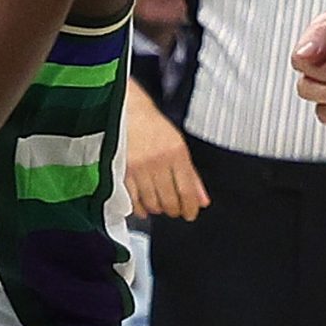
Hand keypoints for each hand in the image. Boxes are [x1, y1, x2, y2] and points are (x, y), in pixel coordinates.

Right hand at [124, 86, 208, 219]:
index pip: (187, 191)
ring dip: (158, 209)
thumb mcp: (178, 146)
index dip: (190, 208)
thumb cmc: (153, 127)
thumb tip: (202, 200)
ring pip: (152, 203)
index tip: (190, 213)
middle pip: (170, 201)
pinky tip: (144, 206)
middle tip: (174, 209)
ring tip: (159, 204)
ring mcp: (140, 168)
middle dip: (174, 210)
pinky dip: (140, 208)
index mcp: (176, 153)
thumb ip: (192, 175)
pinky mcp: (123, 172)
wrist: (126, 112)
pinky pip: (134, 200)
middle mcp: (158, 162)